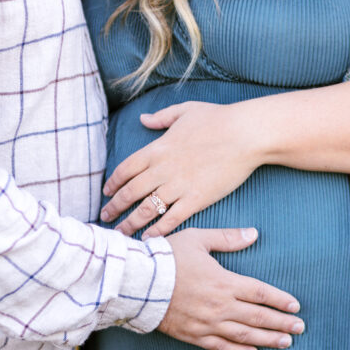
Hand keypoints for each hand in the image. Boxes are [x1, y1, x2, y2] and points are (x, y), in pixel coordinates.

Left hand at [101, 101, 259, 237]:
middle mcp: (163, 168)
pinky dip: (157, 231)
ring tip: (120, 233)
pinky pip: (171, 219)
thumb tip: (143, 118)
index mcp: (157, 148)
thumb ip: (161, 117)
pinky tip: (148, 239)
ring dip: (130, 223)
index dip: (113, 183)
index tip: (106, 193)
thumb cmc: (218, 119)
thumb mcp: (185, 110)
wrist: (245, 134)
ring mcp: (178, 186)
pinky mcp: (196, 199)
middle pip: (130, 192)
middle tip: (104, 217)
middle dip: (114, 206)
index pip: (125, 168)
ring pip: (146, 209)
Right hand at [161, 227, 302, 349]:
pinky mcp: (193, 335)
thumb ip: (228, 238)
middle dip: (282, 323)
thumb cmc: (167, 256)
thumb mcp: (198, 239)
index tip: (295, 306)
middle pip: (258, 317)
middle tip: (300, 328)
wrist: (138, 282)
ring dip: (267, 339)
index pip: (260, 293)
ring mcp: (206, 323)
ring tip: (286, 343)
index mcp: (223, 282)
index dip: (280, 300)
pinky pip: (220, 347)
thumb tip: (254, 233)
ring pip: (244, 335)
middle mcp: (219, 306)